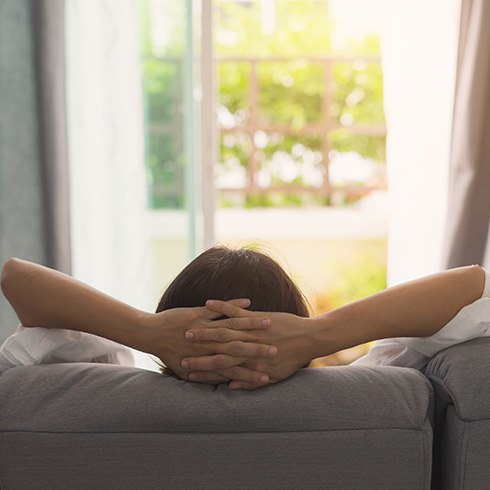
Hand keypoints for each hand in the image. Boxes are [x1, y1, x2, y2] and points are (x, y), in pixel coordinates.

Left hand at [135, 299, 276, 383]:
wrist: (149, 335)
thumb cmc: (167, 352)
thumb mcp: (186, 370)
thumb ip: (209, 378)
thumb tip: (228, 387)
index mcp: (207, 360)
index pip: (235, 369)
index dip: (252, 372)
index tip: (270, 374)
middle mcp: (208, 346)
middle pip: (238, 348)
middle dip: (259, 349)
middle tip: (277, 350)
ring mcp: (204, 328)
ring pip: (232, 327)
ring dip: (252, 325)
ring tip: (270, 324)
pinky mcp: (198, 313)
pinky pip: (219, 308)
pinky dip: (233, 304)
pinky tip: (248, 300)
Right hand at [180, 300, 317, 389]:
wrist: (310, 339)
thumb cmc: (293, 358)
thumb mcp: (275, 376)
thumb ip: (252, 383)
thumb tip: (233, 388)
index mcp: (250, 365)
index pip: (220, 370)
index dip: (201, 371)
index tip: (185, 371)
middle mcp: (247, 348)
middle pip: (216, 352)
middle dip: (196, 352)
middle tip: (179, 353)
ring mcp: (251, 332)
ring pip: (223, 331)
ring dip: (203, 331)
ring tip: (186, 330)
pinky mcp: (257, 317)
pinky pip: (236, 311)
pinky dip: (222, 306)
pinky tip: (208, 302)